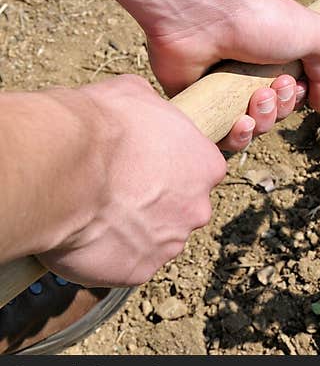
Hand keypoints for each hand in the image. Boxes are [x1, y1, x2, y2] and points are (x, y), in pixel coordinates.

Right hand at [36, 75, 227, 286]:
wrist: (66, 169)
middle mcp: (198, 208)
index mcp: (206, 165)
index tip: (144, 166)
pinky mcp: (139, 271)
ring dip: (132, 230)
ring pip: (156, 238)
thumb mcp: (134, 94)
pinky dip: (110, 255)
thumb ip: (153, 109)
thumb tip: (146, 108)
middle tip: (118, 191)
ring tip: (97, 213)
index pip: (200, 170)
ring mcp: (170, 243)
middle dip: (154, 203)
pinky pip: (128, 264)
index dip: (170, 168)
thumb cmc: (102, 127)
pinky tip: (88, 236)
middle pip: (182, 208)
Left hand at [145, 0, 319, 151]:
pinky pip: (217, 137)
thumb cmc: (261, 18)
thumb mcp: (316, 35)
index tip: (293, 82)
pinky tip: (240, 123)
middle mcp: (245, 74)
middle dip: (280, 109)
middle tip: (270, 87)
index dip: (296, 98)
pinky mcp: (196, 103)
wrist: (206, 12)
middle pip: (272, 114)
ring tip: (255, 99)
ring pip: (249, 130)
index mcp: (272, 58)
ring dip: (263, 121)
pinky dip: (235, 137)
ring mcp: (218, 90)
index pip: (290, 96)